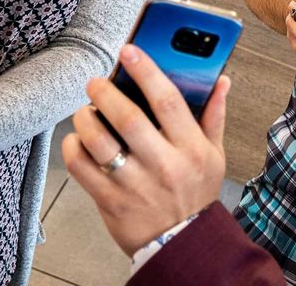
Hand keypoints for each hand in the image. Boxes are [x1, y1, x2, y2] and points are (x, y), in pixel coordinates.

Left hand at [63, 45, 229, 255]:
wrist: (182, 243)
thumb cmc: (196, 193)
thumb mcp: (214, 154)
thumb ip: (214, 115)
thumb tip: (221, 80)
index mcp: (190, 147)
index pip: (167, 100)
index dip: (146, 71)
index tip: (129, 51)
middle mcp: (164, 164)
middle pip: (128, 118)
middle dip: (106, 93)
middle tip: (96, 82)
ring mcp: (135, 185)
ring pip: (100, 142)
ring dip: (86, 119)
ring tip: (85, 111)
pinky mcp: (111, 202)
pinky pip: (82, 169)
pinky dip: (74, 148)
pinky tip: (78, 140)